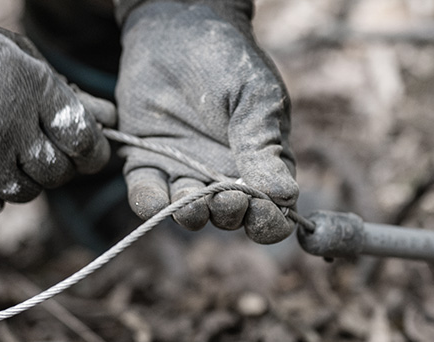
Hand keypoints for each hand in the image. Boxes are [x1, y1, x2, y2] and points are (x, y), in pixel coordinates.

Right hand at [0, 0, 114, 216]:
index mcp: (28, 84)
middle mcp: (7, 123)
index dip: (90, 150)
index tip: (85, 152)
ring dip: (18, 177)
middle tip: (32, 147)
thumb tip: (109, 119)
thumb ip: (61, 90)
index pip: (82, 136)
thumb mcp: (13, 53)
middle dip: (53, 164)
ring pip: (26, 191)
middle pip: (57, 171)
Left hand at [115, 1, 297, 243]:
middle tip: (224, 197)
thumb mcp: (255, 97)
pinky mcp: (147, 160)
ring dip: (191, 216)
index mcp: (264, 165)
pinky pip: (148, 195)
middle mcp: (226, 176)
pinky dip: (151, 204)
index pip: (272, 213)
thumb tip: (286, 196)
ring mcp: (186, 172)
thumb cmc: (229, 59)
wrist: (178, 27)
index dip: (268, 222)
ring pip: (190, 215)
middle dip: (229, 216)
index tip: (259, 208)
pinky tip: (156, 198)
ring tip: (192, 201)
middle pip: (231, 220)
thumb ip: (264, 145)